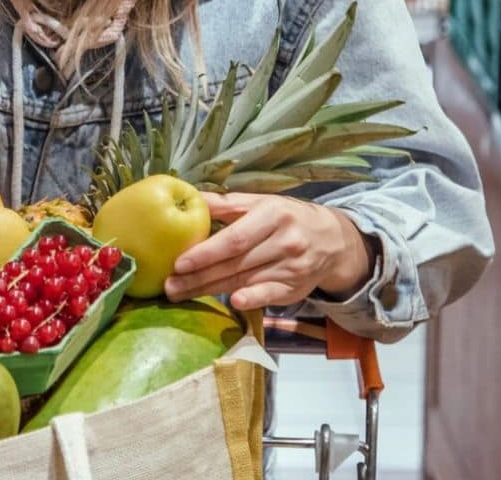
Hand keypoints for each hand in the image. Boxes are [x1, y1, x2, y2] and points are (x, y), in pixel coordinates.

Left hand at [163, 192, 373, 309]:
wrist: (332, 240)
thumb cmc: (288, 219)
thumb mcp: (263, 203)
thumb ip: (229, 204)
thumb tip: (192, 197)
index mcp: (274, 215)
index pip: (235, 238)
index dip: (205, 253)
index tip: (178, 263)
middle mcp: (286, 242)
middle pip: (235, 263)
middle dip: (198, 277)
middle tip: (169, 286)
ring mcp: (292, 267)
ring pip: (244, 281)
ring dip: (209, 290)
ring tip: (180, 295)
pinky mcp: (295, 289)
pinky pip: (269, 295)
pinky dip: (252, 299)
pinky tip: (234, 303)